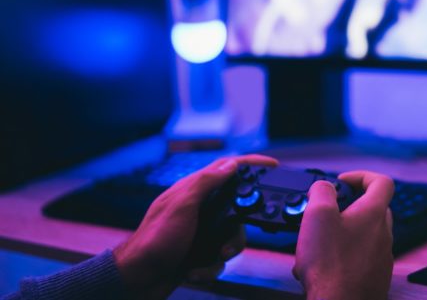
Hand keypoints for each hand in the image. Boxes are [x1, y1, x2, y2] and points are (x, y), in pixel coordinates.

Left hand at [113, 154, 277, 298]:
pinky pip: (219, 257)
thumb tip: (231, 164)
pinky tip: (194, 270)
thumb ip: (206, 182)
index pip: (227, 168)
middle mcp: (199, 208)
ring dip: (225, 252)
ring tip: (211, 259)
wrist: (136, 281)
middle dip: (239, 228)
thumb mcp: (182, 206)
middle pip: (237, 208)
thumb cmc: (153, 241)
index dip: (250, 163)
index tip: (272, 164)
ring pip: (232, 236)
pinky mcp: (199, 251)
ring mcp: (200, 230)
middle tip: (231, 240)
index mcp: (194, 191)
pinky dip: (210, 267)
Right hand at [293, 171, 394, 299]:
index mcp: (374, 214)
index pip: (382, 182)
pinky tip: (323, 266)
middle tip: (328, 212)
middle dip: (349, 206)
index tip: (343, 182)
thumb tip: (324, 186)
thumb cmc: (331, 267)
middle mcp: (383, 235)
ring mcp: (381, 258)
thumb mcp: (317, 216)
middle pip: (372, 208)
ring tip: (318, 244)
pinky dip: (343, 256)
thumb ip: (322, 191)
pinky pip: (360, 258)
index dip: (361, 175)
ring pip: (364, 235)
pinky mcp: (375, 277)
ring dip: (343, 233)